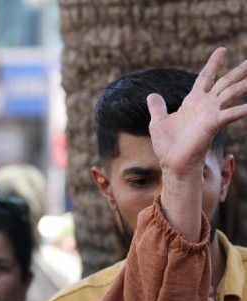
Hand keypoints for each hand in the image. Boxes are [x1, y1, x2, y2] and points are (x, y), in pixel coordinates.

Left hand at [147, 48, 246, 176]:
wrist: (172, 162)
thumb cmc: (167, 145)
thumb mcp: (158, 122)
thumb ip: (157, 108)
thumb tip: (152, 96)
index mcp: (193, 101)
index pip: (205, 77)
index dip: (213, 64)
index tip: (222, 49)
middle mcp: (205, 105)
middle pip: (225, 82)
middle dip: (238, 71)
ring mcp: (211, 114)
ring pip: (231, 93)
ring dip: (244, 84)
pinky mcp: (213, 124)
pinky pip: (231, 114)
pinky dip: (243, 109)